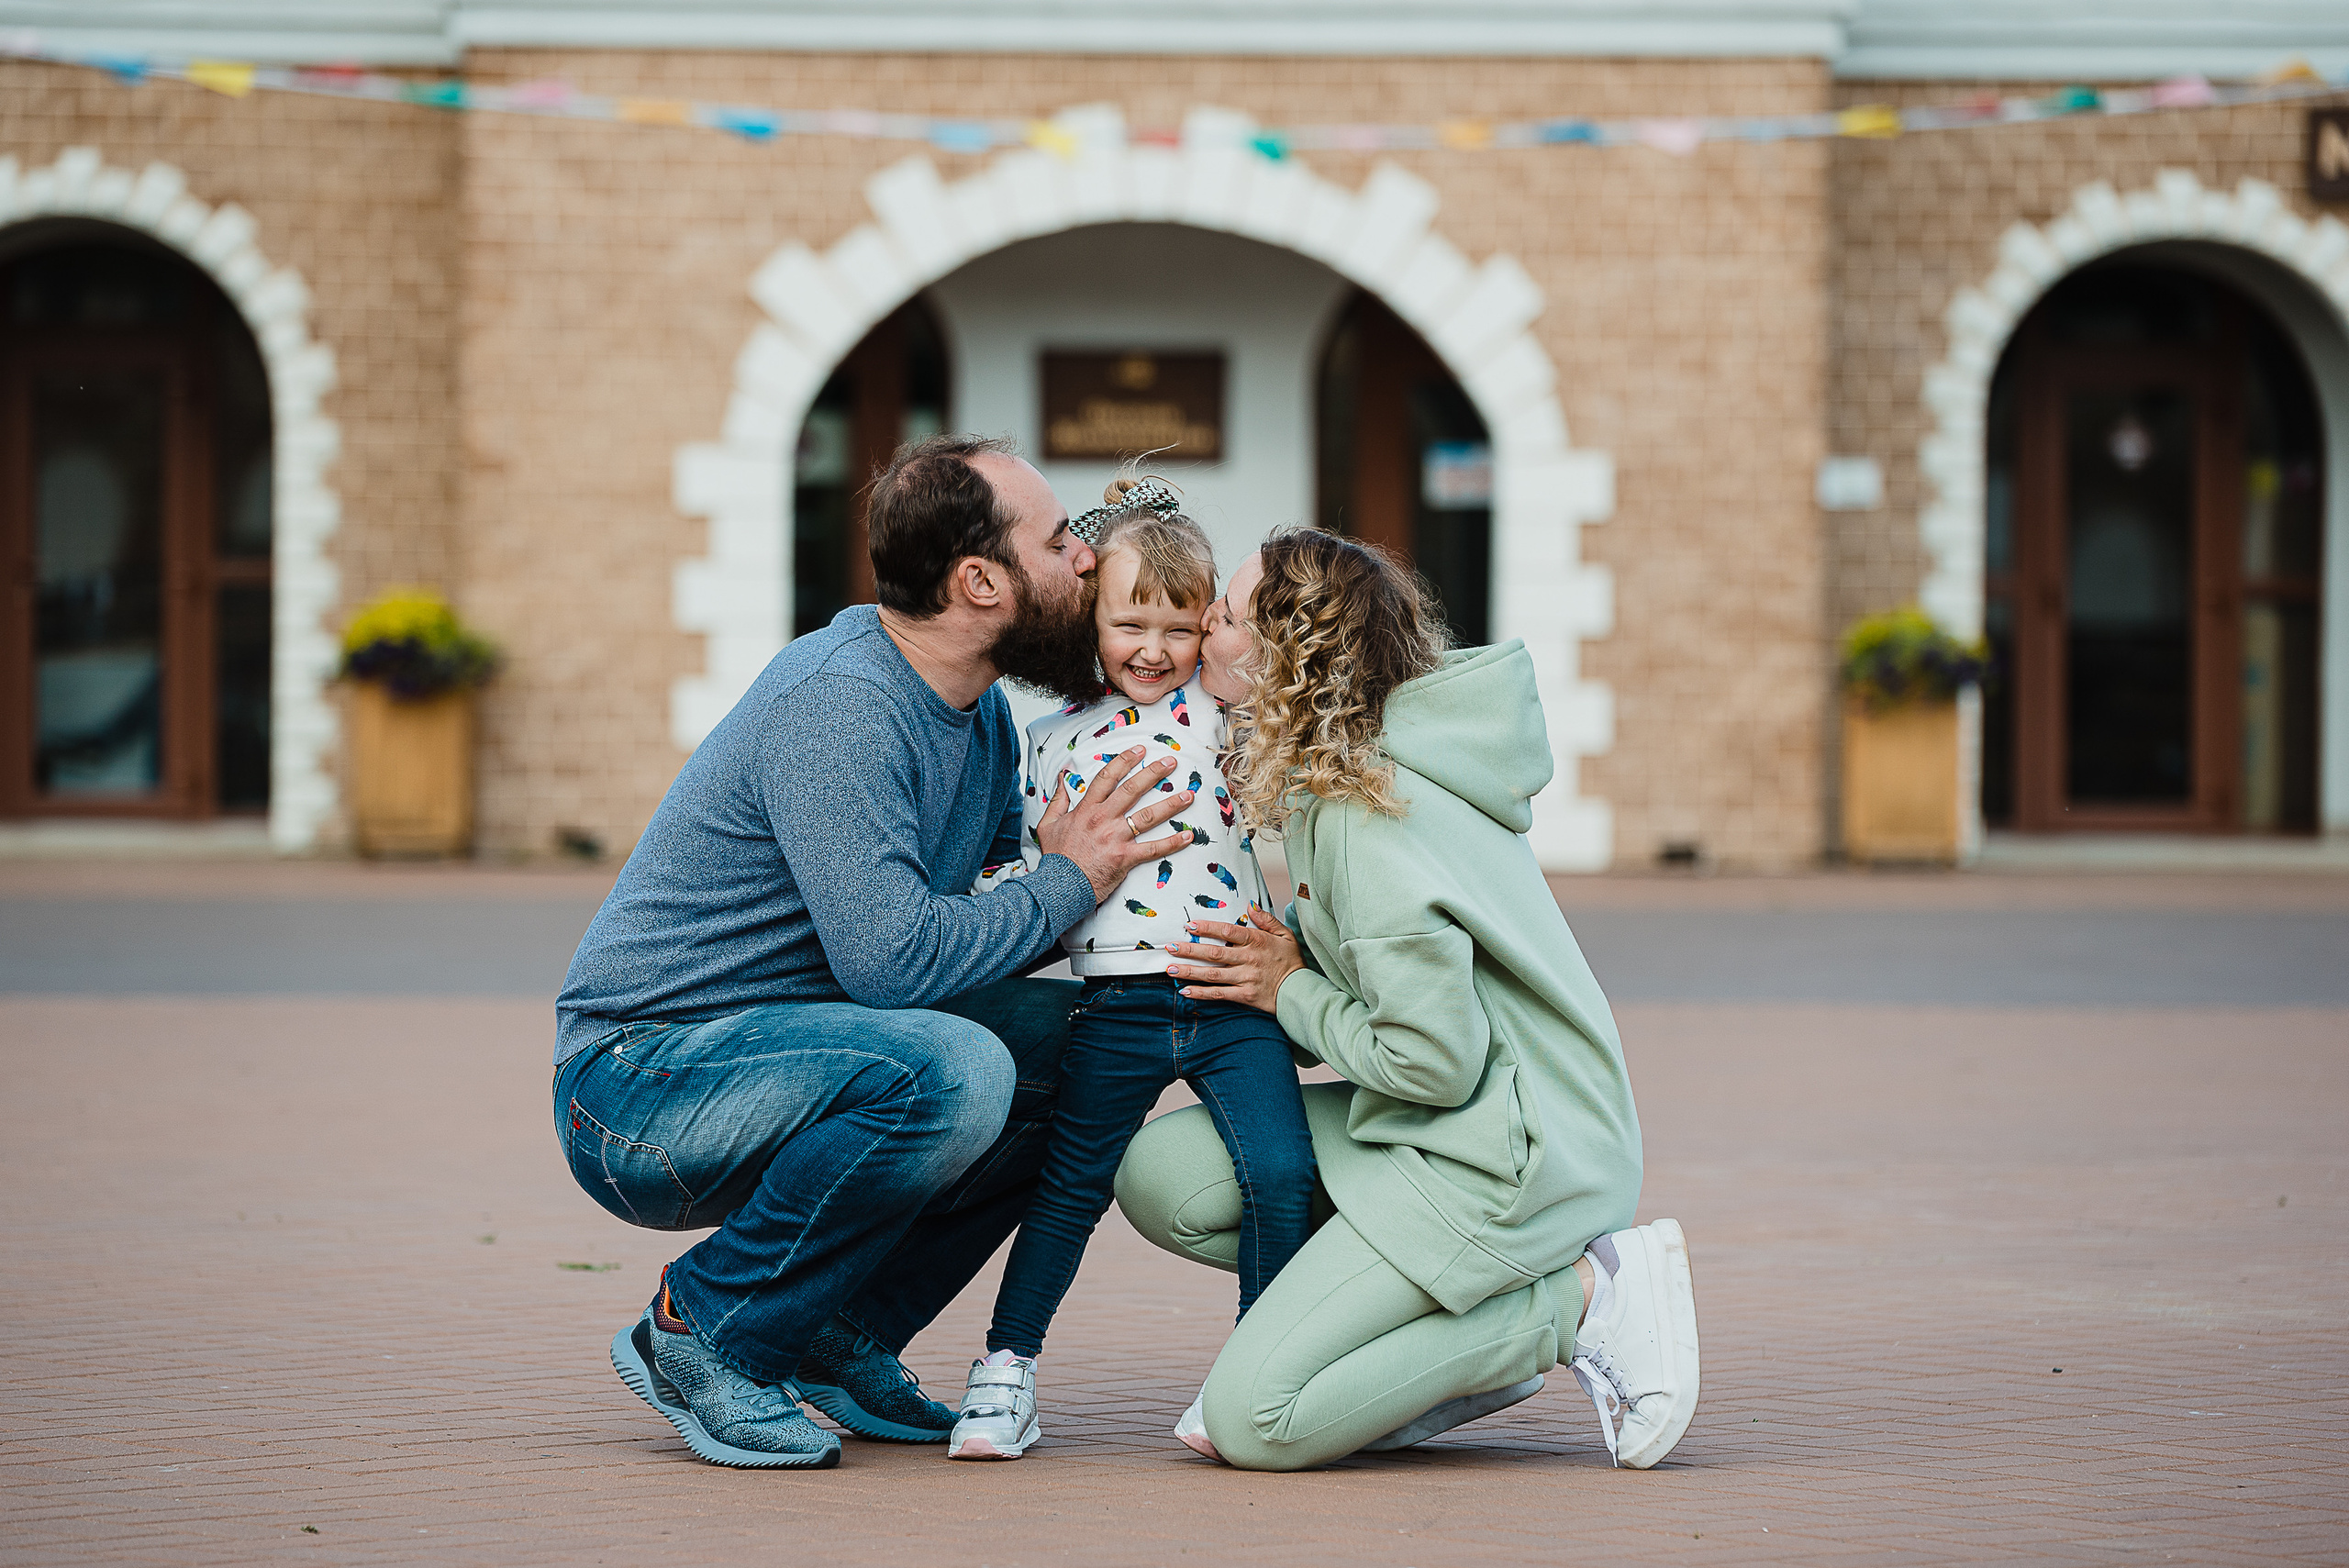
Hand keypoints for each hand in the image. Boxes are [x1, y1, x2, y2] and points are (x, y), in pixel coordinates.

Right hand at [1035, 747, 1194, 903]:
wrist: (1059, 886)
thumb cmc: (1057, 858)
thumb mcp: (1049, 824)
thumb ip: (1058, 799)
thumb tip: (1062, 777)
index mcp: (1086, 809)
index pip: (1108, 777)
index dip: (1125, 761)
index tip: (1139, 751)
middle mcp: (1103, 819)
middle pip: (1132, 790)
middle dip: (1154, 773)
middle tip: (1171, 762)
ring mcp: (1116, 838)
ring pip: (1149, 816)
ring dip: (1171, 804)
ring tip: (1188, 795)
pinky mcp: (1125, 858)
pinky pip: (1154, 849)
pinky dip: (1173, 843)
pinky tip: (1188, 835)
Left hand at [1164, 906, 1303, 1012]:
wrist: (1301, 991)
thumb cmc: (1292, 962)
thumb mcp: (1285, 935)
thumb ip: (1267, 920)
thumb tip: (1250, 905)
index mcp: (1257, 941)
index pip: (1228, 932)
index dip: (1207, 928)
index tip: (1189, 925)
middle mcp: (1249, 959)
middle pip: (1214, 953)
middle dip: (1189, 950)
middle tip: (1169, 947)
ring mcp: (1246, 978)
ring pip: (1213, 975)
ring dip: (1190, 972)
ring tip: (1170, 968)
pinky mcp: (1244, 996)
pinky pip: (1219, 994)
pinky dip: (1201, 993)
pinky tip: (1185, 991)